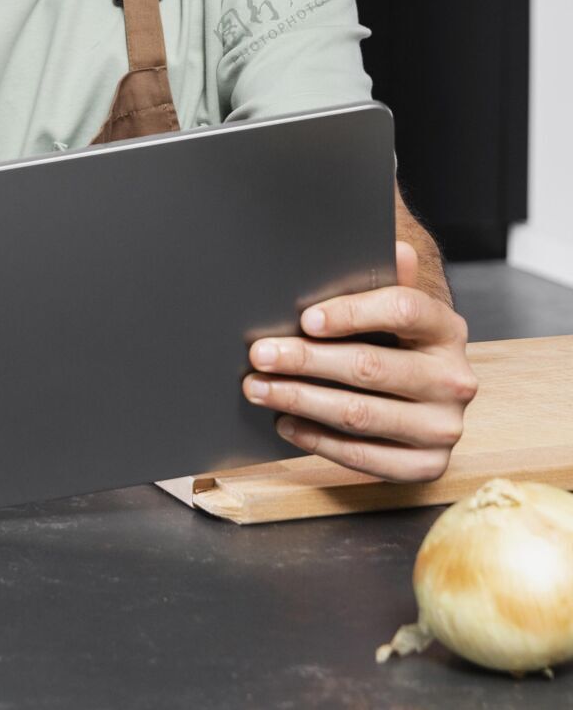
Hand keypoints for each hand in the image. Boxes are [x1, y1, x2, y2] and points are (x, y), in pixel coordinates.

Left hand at [241, 242, 478, 481]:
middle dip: (305, 360)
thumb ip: (389, 278)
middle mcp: (454, 379)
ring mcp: (444, 427)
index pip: (402, 310)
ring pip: (360, 414)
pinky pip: (364, 457)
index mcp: (446, 328)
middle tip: (260, 355)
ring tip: (258, 388)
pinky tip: (286, 422)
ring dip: (300, 400)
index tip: (305, 319)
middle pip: (370, 366)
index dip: (351, 313)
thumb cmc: (397, 339)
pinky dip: (318, 440)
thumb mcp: (395, 304)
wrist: (429, 392)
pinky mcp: (428, 466)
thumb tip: (395, 248)